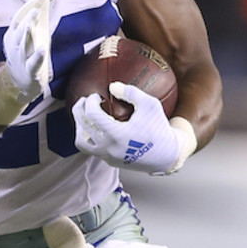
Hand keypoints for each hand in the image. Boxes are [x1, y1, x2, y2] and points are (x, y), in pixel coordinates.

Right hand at [1, 0, 51, 102]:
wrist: (22, 82)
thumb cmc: (28, 52)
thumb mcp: (34, 31)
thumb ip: (38, 10)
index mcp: (13, 36)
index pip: (18, 18)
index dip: (28, 8)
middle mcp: (15, 47)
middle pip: (20, 31)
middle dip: (28, 19)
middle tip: (37, 9)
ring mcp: (21, 60)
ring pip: (23, 46)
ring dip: (28, 34)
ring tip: (35, 24)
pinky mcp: (31, 72)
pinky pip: (32, 64)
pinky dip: (36, 57)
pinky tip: (41, 50)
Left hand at [72, 82, 194, 174]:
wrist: (168, 155)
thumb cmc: (159, 127)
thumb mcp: (150, 105)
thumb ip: (131, 93)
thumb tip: (112, 86)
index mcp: (116, 135)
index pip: (91, 115)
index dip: (89, 102)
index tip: (95, 96)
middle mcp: (108, 148)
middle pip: (81, 128)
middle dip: (78, 112)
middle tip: (82, 102)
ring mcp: (108, 157)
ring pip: (82, 143)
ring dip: (79, 128)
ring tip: (84, 117)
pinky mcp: (110, 162)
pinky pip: (92, 148)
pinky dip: (89, 136)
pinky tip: (94, 126)